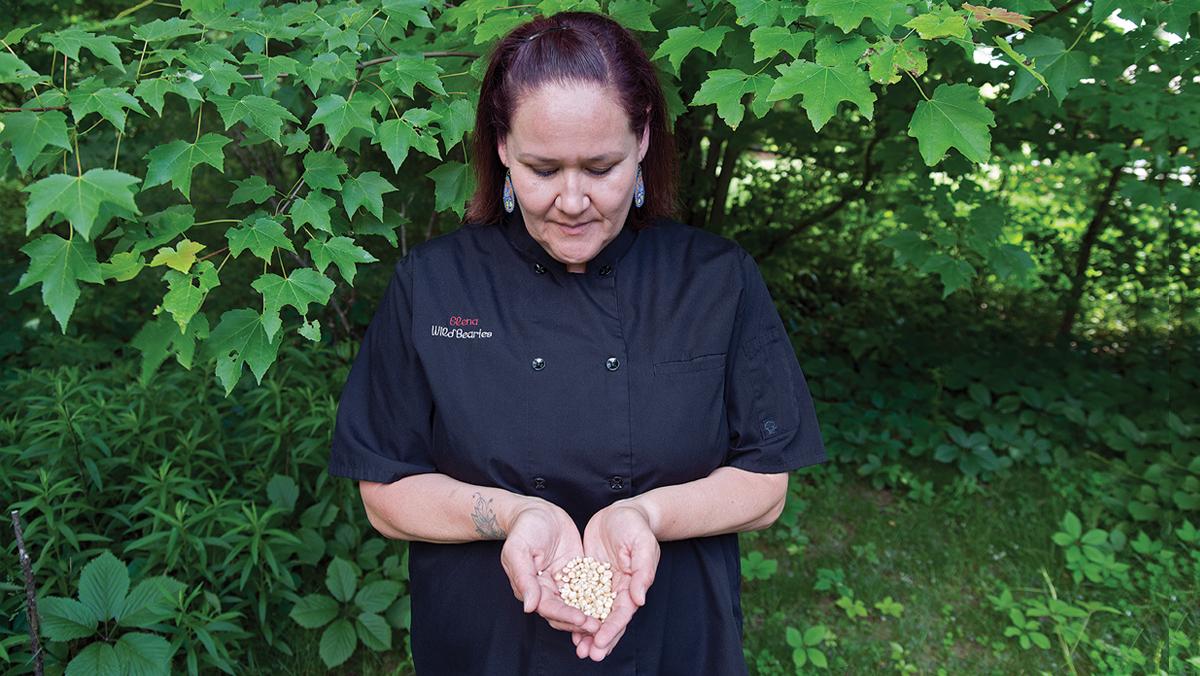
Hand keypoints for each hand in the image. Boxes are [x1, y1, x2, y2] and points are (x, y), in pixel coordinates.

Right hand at [500, 499, 600, 634]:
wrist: (537, 511)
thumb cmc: (525, 528)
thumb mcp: (519, 549)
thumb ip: (524, 578)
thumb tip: (530, 607)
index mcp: (531, 588)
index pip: (549, 608)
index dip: (566, 615)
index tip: (582, 620)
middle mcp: (547, 590)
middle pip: (564, 613)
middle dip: (580, 622)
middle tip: (599, 628)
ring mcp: (562, 583)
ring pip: (577, 606)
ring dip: (589, 617)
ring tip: (606, 624)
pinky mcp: (575, 573)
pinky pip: (587, 590)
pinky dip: (596, 600)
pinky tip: (612, 607)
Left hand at [573, 501, 659, 660]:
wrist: (623, 511)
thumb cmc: (636, 525)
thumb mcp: (642, 544)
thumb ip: (642, 571)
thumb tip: (639, 600)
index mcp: (633, 584)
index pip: (622, 612)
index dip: (612, 629)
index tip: (601, 642)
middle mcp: (618, 589)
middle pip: (609, 620)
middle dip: (600, 639)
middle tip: (588, 655)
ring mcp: (603, 584)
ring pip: (595, 613)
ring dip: (587, 632)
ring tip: (578, 650)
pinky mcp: (589, 576)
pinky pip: (581, 598)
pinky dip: (576, 612)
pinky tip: (566, 625)